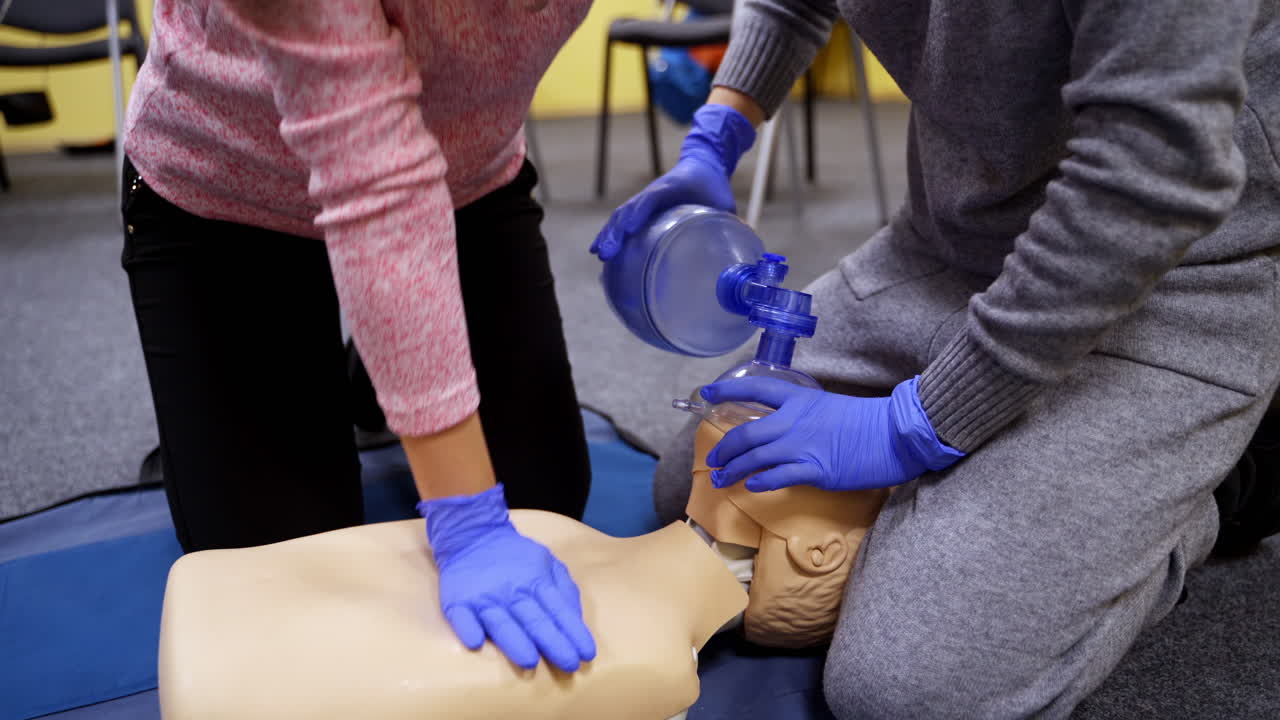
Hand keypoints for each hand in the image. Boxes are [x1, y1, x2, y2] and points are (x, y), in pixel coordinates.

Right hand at [418, 484, 595, 671]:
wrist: (472, 536)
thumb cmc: (515, 557)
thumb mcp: (548, 563)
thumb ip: (564, 589)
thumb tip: (576, 620)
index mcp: (536, 581)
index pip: (559, 610)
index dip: (573, 632)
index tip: (586, 654)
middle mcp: (512, 591)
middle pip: (534, 620)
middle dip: (553, 643)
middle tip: (568, 665)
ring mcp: (484, 597)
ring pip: (501, 622)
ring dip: (515, 641)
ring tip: (530, 660)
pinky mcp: (457, 602)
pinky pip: (461, 617)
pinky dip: (468, 628)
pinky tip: (475, 641)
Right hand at [591, 103, 756, 260]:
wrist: (704, 164)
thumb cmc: (714, 185)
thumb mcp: (725, 202)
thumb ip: (732, 223)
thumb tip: (746, 253)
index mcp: (673, 188)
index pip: (652, 198)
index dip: (638, 213)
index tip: (628, 230)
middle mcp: (654, 194)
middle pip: (628, 210)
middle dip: (615, 232)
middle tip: (606, 253)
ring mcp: (646, 201)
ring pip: (621, 217)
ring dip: (608, 234)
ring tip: (599, 254)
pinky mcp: (644, 209)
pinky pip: (624, 220)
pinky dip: (612, 235)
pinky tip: (602, 253)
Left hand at [702, 376, 964, 491]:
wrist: (894, 435)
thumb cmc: (866, 421)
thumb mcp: (828, 406)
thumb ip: (802, 414)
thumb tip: (782, 426)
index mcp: (800, 398)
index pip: (756, 389)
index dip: (728, 391)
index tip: (706, 394)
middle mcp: (795, 420)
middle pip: (747, 431)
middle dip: (725, 446)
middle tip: (713, 458)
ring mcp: (802, 446)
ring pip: (755, 457)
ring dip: (733, 469)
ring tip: (720, 479)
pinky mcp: (814, 471)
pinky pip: (777, 477)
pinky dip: (759, 482)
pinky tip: (750, 487)